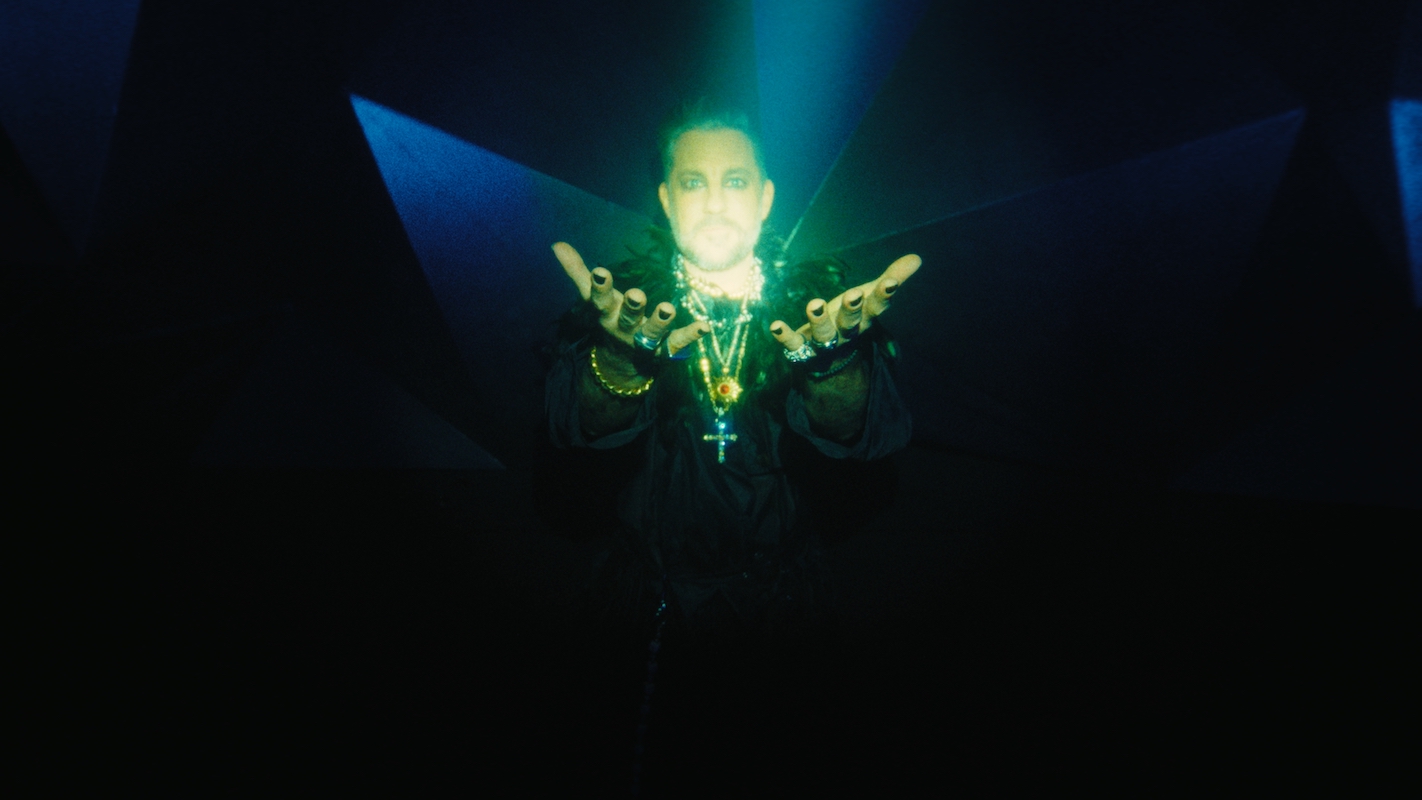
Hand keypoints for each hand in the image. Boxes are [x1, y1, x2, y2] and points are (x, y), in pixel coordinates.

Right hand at [552, 242, 708, 357]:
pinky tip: (705, 326)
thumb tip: (557, 245)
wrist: (620, 364)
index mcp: (607, 313)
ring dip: (660, 320)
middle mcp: (625, 327)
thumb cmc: (610, 319)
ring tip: (668, 307)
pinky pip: (678, 343)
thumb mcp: (594, 297)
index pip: (601, 299)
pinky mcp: (665, 349)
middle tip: (637, 294)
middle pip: (628, 317)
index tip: (600, 271)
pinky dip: (691, 336)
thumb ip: (578, 273)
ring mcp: (645, 340)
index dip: (600, 286)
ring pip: (652, 332)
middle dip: (632, 306)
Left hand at [770, 254, 920, 353]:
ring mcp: (824, 343)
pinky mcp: (802, 350)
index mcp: (863, 319)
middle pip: (851, 322)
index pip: (876, 307)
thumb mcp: (869, 298)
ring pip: (823, 334)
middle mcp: (846, 332)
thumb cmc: (851, 319)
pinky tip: (775, 326)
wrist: (829, 359)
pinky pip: (793, 345)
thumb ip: (891, 280)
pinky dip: (785, 336)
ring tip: (813, 304)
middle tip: (853, 294)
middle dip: (852, 309)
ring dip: (819, 320)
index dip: (883, 295)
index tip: (890, 281)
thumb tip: (917, 258)